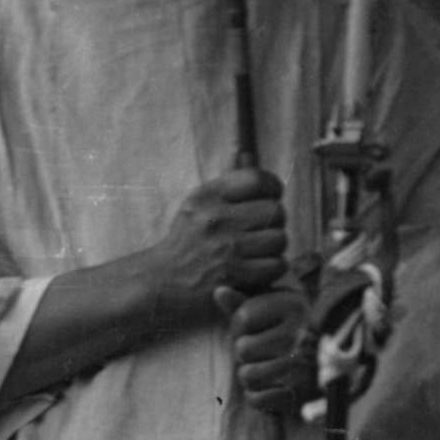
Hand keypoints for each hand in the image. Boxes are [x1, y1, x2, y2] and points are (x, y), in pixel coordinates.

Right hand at [156, 166, 289, 313]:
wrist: (160, 282)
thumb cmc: (186, 242)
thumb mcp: (197, 205)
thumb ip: (227, 188)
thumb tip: (251, 157)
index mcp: (209, 196)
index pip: (258, 180)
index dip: (272, 189)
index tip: (270, 199)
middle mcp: (217, 218)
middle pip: (275, 211)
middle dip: (274, 223)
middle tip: (263, 233)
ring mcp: (226, 248)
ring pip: (279, 239)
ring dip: (274, 249)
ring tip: (260, 253)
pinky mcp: (233, 275)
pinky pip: (276, 265)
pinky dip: (271, 270)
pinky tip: (258, 271)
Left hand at [225, 278, 312, 413]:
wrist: (344, 366)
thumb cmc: (303, 331)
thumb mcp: (280, 308)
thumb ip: (246, 300)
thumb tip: (218, 291)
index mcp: (294, 306)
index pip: (242, 319)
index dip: (243, 328)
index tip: (263, 329)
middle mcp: (299, 334)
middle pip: (242, 349)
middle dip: (250, 354)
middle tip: (271, 353)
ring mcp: (300, 366)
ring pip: (246, 376)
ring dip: (254, 376)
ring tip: (273, 370)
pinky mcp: (300, 395)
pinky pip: (256, 399)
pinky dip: (260, 398)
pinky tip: (275, 388)